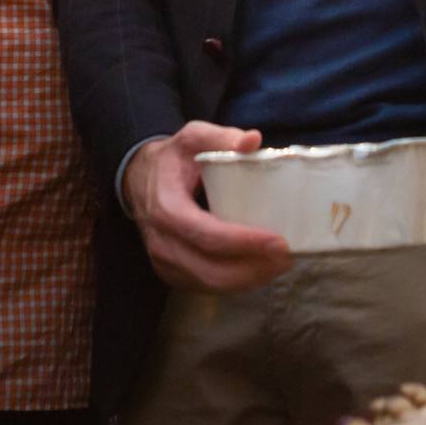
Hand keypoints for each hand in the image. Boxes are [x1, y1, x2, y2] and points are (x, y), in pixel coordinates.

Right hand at [124, 121, 292, 292]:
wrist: (138, 180)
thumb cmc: (172, 159)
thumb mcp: (192, 138)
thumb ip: (221, 137)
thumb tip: (254, 140)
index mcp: (167, 208)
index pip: (208, 236)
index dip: (244, 242)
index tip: (278, 241)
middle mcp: (162, 242)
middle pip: (212, 270)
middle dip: (253, 268)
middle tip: (287, 257)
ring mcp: (164, 262)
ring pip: (210, 284)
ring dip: (248, 279)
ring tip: (280, 264)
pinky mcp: (171, 273)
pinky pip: (205, 287)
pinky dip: (235, 283)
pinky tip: (258, 270)